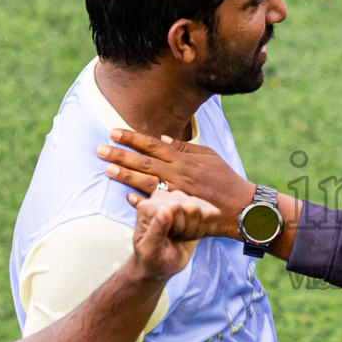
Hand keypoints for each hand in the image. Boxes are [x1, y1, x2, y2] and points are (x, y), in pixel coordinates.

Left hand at [99, 129, 254, 224]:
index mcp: (184, 158)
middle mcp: (179, 173)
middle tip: (100, 149)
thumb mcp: (208, 156)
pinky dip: (143, 201)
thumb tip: (161, 139)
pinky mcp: (180, 208)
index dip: (133, 138)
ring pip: (147, 181)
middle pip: (145, 161)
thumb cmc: (225, 179)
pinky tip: (128, 197)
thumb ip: (183, 147)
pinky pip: (158, 204)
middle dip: (121, 155)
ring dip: (126, 175)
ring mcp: (179, 191)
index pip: (153, 145)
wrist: (240, 205)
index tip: (114, 132)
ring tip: (107, 169)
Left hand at [128, 189, 224, 277]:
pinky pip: (210, 212)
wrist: (160, 265)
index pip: (176, 207)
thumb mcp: (150, 250)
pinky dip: (205, 227)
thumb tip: (164, 209)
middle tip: (175, 239)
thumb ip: (156, 230)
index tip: (168, 239)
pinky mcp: (190, 204)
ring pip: (203, 210)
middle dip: (189, 229)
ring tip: (182, 237)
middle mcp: (162, 198)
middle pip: (192, 207)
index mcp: (147, 207)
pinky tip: (192, 233)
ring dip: (197, 229)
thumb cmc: (151, 260)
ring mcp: (177, 199)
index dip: (179, 227)